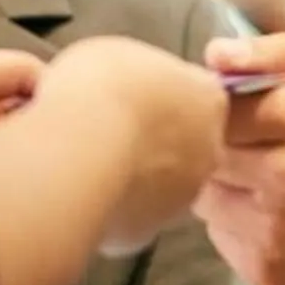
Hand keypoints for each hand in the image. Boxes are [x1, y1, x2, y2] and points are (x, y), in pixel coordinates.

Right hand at [34, 37, 227, 253]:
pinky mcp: (148, 230)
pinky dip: (113, 204)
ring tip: (93, 158)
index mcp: (208, 100)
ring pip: (162, 182)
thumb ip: (145, 73)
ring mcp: (181, 197)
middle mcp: (208, 151)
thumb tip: (137, 83)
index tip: (137, 92)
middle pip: (188, 142)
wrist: (76, 155)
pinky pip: (132, 213)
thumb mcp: (120, 54)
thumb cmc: (97, 92)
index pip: (200, 95)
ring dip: (137, 173)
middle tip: (113, 126)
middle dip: (156, 138)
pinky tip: (85, 188)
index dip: (166, 93)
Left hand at [196, 32, 284, 284]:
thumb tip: (216, 54)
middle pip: (208, 148)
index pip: (223, 101)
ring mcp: (278, 231)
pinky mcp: (270, 275)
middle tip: (274, 155)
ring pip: (208, 195)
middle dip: (233, 147)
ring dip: (235, 189)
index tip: (259, 119)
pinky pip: (224, 240)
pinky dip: (246, 229)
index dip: (234, 109)